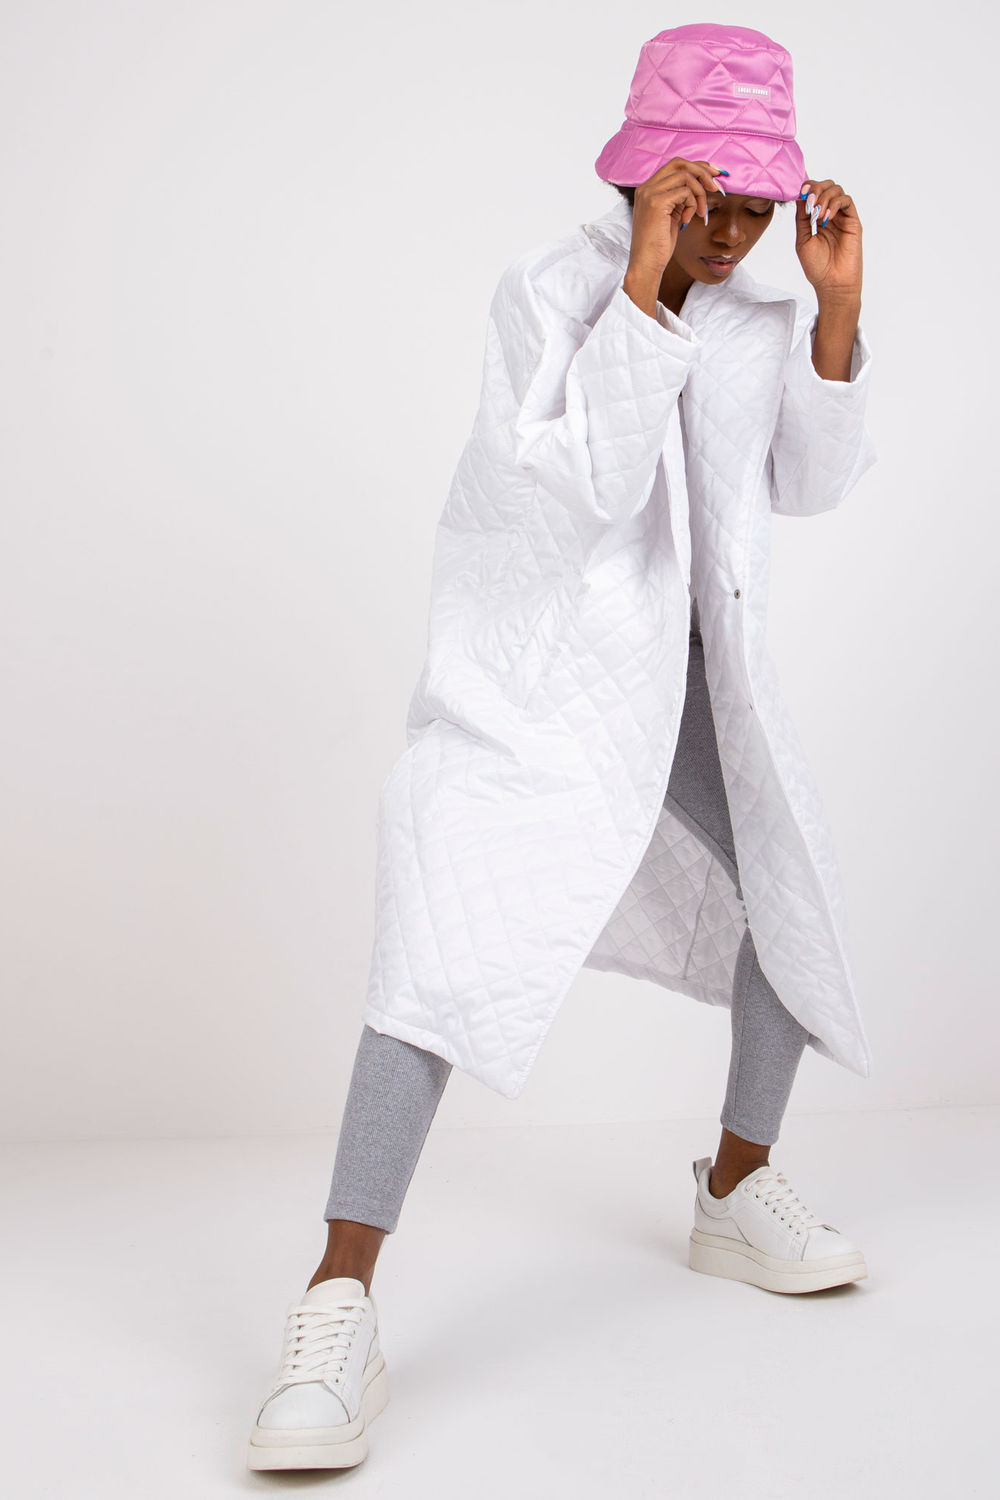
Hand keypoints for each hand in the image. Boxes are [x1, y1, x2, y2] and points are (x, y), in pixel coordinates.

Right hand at [626, 157, 727, 279]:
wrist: (646, 265)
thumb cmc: (659, 246)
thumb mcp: (672, 216)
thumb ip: (680, 199)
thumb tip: (702, 184)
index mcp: (648, 189)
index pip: (675, 165)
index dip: (697, 166)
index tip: (715, 175)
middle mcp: (646, 187)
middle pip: (679, 163)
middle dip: (702, 171)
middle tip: (716, 187)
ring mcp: (650, 193)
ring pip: (686, 176)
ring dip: (700, 193)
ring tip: (701, 213)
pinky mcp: (657, 202)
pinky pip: (686, 192)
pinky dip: (693, 204)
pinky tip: (688, 221)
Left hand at [795, 178, 862, 304]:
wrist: (832, 283)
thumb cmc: (817, 267)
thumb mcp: (803, 240)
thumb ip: (801, 219)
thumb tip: (800, 197)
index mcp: (817, 219)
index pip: (814, 193)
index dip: (808, 188)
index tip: (801, 192)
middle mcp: (831, 215)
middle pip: (827, 186)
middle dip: (816, 189)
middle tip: (810, 202)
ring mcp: (842, 217)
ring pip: (837, 190)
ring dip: (824, 198)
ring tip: (817, 215)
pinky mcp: (853, 221)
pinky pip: (846, 201)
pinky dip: (835, 204)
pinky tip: (826, 218)